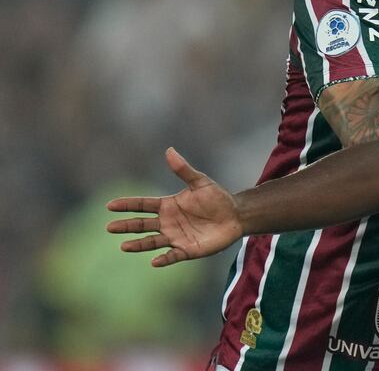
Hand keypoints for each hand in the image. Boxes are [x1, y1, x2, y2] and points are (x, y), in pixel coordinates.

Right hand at [106, 148, 243, 266]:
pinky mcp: (187, 249)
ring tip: (123, 246)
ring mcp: (176, 237)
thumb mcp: (200, 182)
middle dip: (126, 226)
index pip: (143, 205)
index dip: (127, 205)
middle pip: (142, 224)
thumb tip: (169, 150)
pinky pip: (173, 256)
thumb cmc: (217, 198)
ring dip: (138, 244)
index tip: (110, 205)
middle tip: (110, 227)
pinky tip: (154, 261)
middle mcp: (167, 222)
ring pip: (152, 242)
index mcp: (168, 206)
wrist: (235, 216)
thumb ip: (183, 170)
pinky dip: (164, 259)